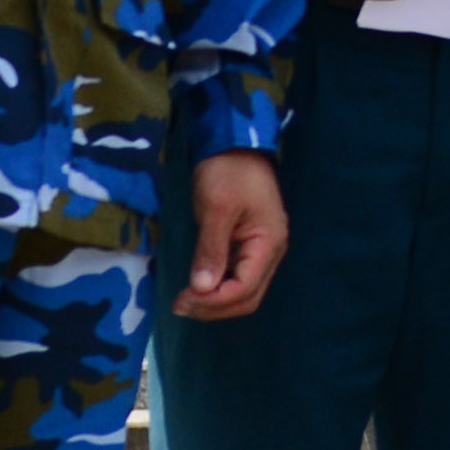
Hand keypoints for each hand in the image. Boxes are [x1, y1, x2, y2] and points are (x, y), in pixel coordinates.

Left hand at [176, 153, 286, 319]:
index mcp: (269, 244)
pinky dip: (216, 287)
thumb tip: (201, 288)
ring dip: (214, 301)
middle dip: (214, 307)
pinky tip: (195, 287)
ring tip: (184, 301)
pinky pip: (235, 276)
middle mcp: (270, 252)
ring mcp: (260, 249)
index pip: (245, 288)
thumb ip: (211, 249)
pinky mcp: (247, 245)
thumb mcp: (217, 207)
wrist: (234, 143)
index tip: (184, 299)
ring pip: (242, 291)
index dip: (215, 300)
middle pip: (247, 297)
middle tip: (180, 306)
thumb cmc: (228, 171)